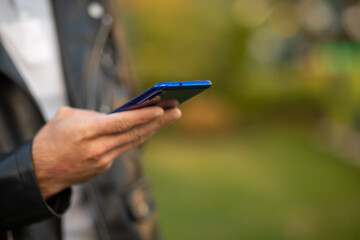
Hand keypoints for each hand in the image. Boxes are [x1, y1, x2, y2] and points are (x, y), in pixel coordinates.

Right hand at [32, 106, 180, 198]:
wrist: (40, 171)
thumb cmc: (51, 138)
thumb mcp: (66, 117)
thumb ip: (94, 115)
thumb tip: (116, 115)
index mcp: (86, 132)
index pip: (121, 123)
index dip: (143, 116)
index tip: (161, 109)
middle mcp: (98, 148)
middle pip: (134, 134)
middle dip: (158, 122)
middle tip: (176, 110)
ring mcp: (102, 160)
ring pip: (133, 142)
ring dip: (152, 129)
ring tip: (168, 117)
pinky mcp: (104, 167)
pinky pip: (123, 149)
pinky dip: (136, 137)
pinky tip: (147, 128)